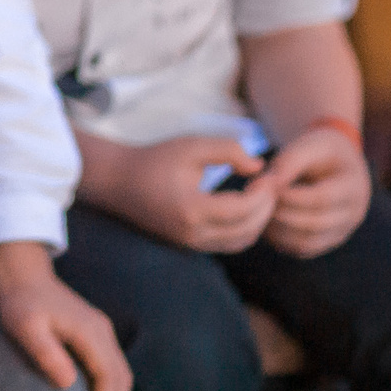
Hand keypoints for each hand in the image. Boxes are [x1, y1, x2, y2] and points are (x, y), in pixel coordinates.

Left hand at [0, 242, 129, 390]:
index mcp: (89, 331)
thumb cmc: (20, 302)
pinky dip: (112, 389)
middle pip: (121, 377)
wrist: (23, 274)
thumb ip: (46, 353)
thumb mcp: (25, 327)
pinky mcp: (95, 333)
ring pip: (121, 372)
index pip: (108, 376)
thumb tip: (68, 383)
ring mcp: (102, 331)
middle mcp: (102, 331)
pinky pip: (112, 366)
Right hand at [92, 136, 285, 254]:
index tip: (268, 175)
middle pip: (247, 230)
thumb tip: (258, 166)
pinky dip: (244, 229)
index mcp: (191, 209)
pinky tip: (246, 206)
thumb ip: (228, 150)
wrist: (119, 181)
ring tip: (262, 196)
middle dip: (266, 208)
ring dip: (258, 221)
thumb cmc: (155, 159)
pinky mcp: (190, 245)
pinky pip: (228, 244)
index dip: (263, 194)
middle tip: (272, 185)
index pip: (242, 209)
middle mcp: (192, 233)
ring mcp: (190, 243)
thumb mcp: (191, 145)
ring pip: (240, 241)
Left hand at [262, 125, 370, 259]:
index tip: (269, 187)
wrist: (338, 163)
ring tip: (259, 211)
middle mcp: (354, 214)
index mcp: (354, 186)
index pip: (322, 198)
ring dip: (278, 230)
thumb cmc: (320, 150)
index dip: (292, 195)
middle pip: (315, 223)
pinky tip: (265, 223)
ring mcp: (342, 231)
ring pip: (307, 242)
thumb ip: (290, 161)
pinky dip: (281, 240)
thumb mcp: (309, 146)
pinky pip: (303, 250)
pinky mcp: (327, 242)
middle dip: (282, 213)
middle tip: (258, 201)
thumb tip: (270, 184)